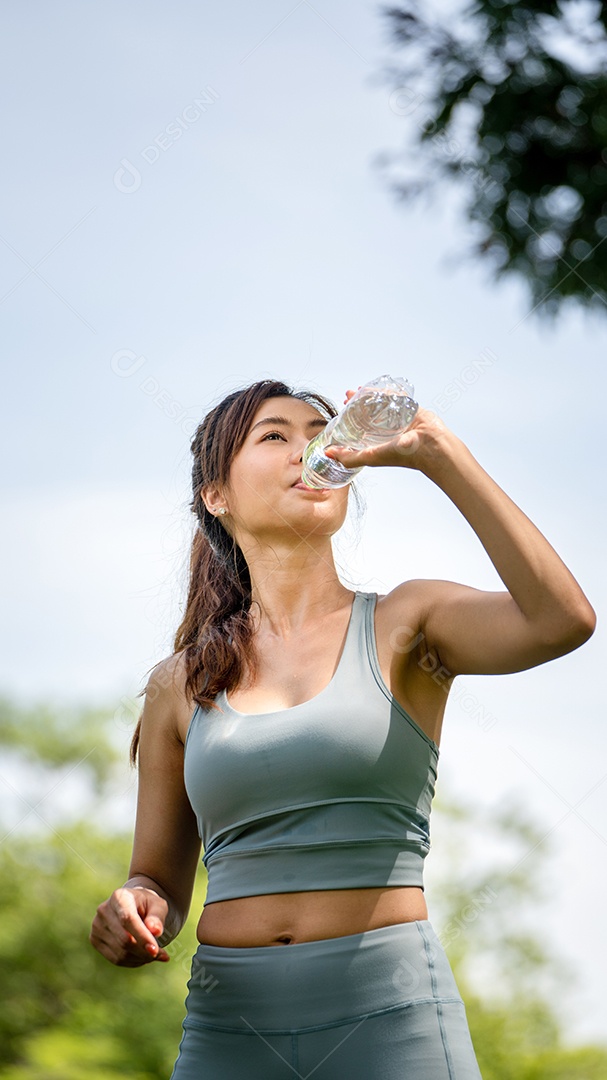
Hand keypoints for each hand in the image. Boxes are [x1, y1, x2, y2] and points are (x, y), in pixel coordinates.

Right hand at [89, 886, 170, 966]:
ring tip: (153, 954)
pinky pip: (115, 959)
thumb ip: (157, 917)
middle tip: (162, 955)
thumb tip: (155, 931)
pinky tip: (142, 957)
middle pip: (124, 939)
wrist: (133, 905)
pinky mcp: (94, 940)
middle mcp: (103, 910)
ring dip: (140, 958)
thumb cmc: (148, 905)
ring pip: (120, 953)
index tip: (155, 950)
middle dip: (144, 951)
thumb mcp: (158, 906)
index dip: (141, 937)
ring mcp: (96, 926)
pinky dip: (132, 962)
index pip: (128, 920)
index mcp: (119, 897)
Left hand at [327, 392, 451, 473]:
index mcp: (378, 442)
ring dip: (370, 395)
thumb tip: (327, 453)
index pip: (360, 429)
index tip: (341, 410)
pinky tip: (379, 386)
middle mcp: (388, 431)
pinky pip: (397, 397)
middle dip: (357, 404)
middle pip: (369, 413)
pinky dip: (388, 391)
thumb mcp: (370, 457)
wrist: (431, 445)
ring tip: (358, 389)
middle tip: (348, 396)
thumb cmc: (404, 455)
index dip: (349, 419)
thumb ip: (349, 457)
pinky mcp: (410, 409)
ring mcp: (399, 418)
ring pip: (382, 404)